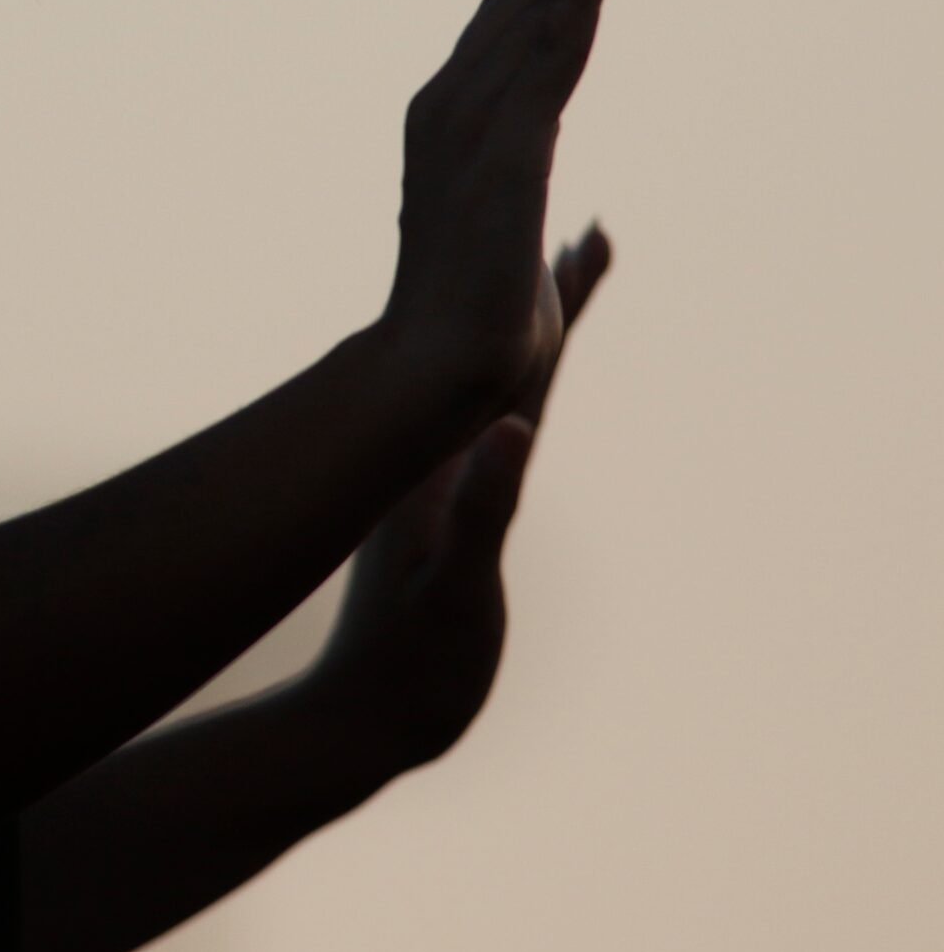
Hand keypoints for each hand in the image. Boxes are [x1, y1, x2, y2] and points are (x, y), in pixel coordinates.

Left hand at [309, 222, 612, 773]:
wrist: (360, 720)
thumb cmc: (407, 665)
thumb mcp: (453, 587)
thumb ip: (478, 512)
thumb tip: (506, 428)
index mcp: (451, 465)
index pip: (517, 367)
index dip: (557, 303)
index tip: (588, 234)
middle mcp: (448, 468)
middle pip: (514, 367)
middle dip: (554, 301)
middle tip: (591, 232)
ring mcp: (447, 496)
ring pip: (500, 399)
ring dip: (534, 344)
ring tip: (559, 287)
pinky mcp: (447, 531)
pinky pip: (488, 447)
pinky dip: (510, 404)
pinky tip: (510, 394)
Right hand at [383, 0, 644, 406]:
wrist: (435, 376)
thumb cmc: (478, 338)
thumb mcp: (528, 262)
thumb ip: (565, 240)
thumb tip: (597, 236)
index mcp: (454, 122)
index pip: (518, 20)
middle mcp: (455, 103)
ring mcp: (478, 118)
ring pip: (544, 2)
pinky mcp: (510, 143)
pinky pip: (552, 48)